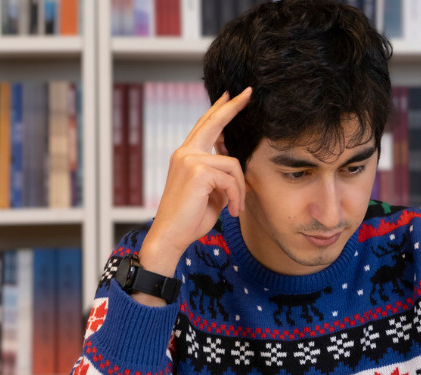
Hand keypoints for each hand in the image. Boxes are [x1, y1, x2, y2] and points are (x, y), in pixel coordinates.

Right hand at [139, 88, 252, 278]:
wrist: (171, 236)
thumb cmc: (190, 218)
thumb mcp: (211, 194)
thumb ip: (221, 178)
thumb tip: (239, 171)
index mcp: (186, 156)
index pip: (205, 127)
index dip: (219, 111)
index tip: (231, 96)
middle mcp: (185, 153)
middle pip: (214, 123)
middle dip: (232, 107)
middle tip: (248, 92)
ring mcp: (190, 160)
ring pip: (233, 164)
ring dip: (240, 190)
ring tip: (235, 208)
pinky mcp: (198, 171)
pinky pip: (231, 179)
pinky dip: (236, 197)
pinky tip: (231, 210)